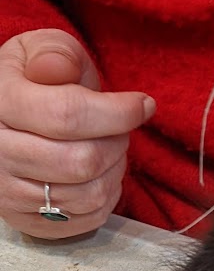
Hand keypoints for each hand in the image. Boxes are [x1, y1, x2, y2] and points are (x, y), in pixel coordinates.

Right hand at [0, 28, 155, 239]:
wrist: (7, 118)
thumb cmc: (33, 80)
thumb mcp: (40, 50)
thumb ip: (55, 53)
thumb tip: (61, 70)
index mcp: (0, 103)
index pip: (67, 115)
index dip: (116, 112)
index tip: (143, 105)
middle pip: (80, 161)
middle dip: (116, 143)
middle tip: (119, 128)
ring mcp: (6, 192)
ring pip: (86, 194)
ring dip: (114, 170)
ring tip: (109, 149)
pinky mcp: (24, 220)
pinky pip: (84, 220)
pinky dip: (106, 197)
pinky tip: (100, 174)